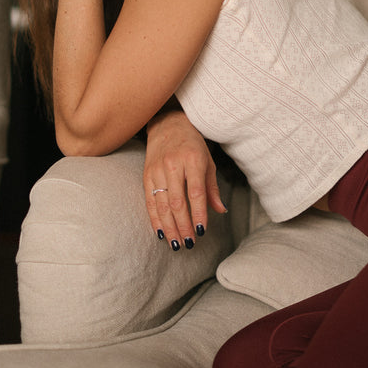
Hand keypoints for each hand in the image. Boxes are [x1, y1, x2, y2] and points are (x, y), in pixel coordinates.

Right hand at [144, 106, 226, 249]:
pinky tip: (160, 233)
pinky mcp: (147, 174)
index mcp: (192, 160)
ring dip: (169, 227)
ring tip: (176, 244)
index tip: (201, 231)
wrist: (167, 123)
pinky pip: (150, 201)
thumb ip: (212, 187)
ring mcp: (157, 170)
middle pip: (177, 202)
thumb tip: (220, 210)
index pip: (196, 192)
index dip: (198, 213)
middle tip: (189, 243)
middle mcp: (173, 165)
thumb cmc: (192, 144)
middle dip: (183, 225)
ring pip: (162, 204)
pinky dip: (155, 218)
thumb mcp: (207, 161)